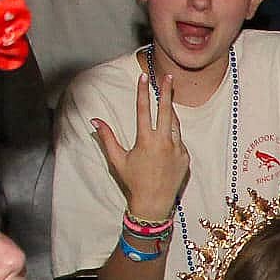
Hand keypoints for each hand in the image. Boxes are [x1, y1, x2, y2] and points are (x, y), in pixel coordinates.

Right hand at [91, 75, 192, 222]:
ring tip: (167, 101)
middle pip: (166, 110)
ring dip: (170, 113)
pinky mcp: (185, 157)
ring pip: (175, 125)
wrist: (154, 203)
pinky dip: (172, 136)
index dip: (142, 92)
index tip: (144, 77)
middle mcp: (164, 143)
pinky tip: (166, 140)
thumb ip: (107, 138)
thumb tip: (94, 120)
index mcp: (146, 141)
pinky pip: (179, 140)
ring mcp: (177, 149)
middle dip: (167, 92)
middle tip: (169, 77)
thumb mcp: (117, 159)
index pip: (144, 110)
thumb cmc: (133, 181)